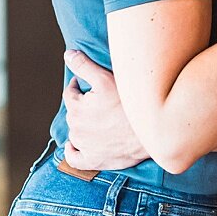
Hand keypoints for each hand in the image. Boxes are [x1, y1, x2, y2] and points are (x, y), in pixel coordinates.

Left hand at [60, 49, 148, 170]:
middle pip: (73, 112)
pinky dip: (73, 151)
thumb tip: (68, 55)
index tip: (87, 84)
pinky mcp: (93, 160)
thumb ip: (84, 66)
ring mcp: (84, 146)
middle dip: (81, 105)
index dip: (78, 86)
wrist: (148, 132)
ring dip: (81, 125)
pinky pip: (74, 158)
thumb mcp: (106, 79)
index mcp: (76, 107)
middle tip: (98, 101)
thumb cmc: (128, 104)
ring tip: (97, 119)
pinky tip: (76, 145)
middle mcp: (76, 128)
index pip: (70, 93)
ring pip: (75, 133)